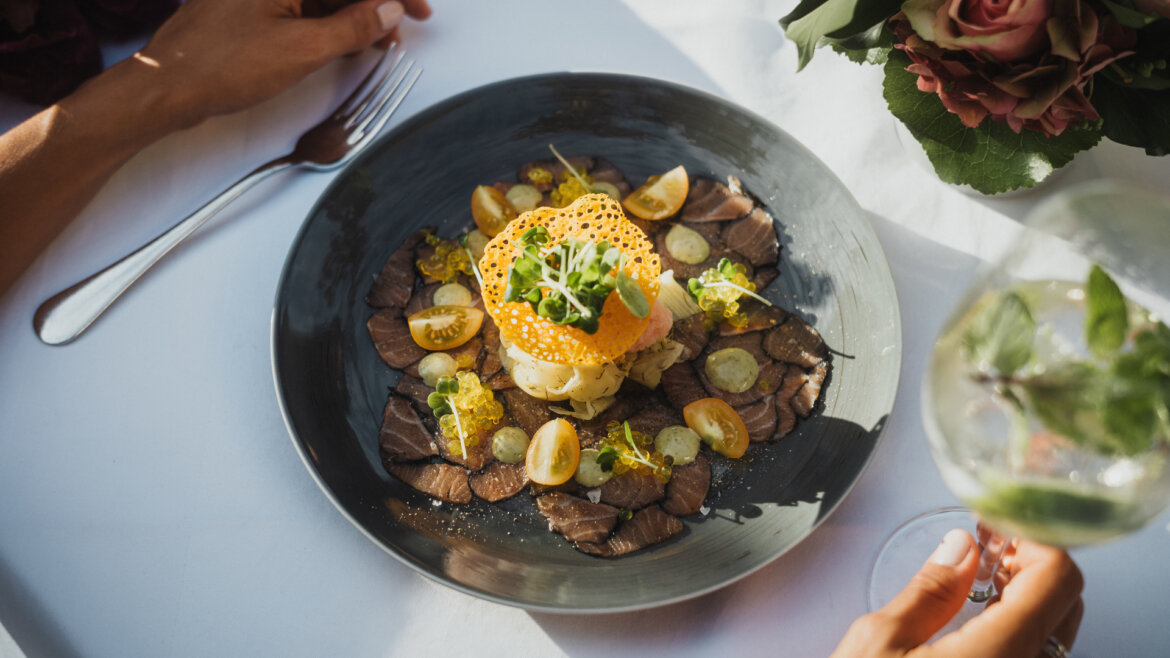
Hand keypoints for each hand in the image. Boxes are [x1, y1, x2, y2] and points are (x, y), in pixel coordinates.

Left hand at [0, 0, 430, 294]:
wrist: (165, 87)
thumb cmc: (220, 65)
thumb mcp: (302, 49)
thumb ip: (352, 26)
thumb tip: (387, 9)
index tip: (418, 8)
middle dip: (375, 2)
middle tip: (405, 25)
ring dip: (355, 14)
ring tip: (380, 41)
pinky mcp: (252, 9)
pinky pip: (303, 6)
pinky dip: (329, 22)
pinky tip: (346, 42)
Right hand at [832, 529, 1083, 656]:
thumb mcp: (879, 642)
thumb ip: (929, 589)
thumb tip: (960, 548)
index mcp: (1001, 656)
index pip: (1058, 575)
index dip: (1030, 537)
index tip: (994, 526)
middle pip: (1066, 602)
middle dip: (1029, 564)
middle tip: (984, 548)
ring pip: (1056, 633)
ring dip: (1027, 596)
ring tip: (977, 581)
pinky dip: (1019, 629)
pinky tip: (977, 620)